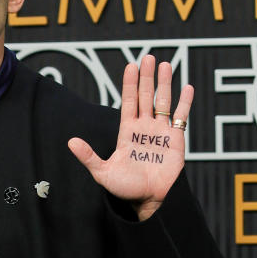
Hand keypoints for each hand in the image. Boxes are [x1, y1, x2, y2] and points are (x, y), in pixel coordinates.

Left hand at [67, 55, 192, 220]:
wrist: (148, 200)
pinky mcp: (175, 139)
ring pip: (163, 101)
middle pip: (145, 96)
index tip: (130, 66)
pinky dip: (184, 102)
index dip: (129, 84)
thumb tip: (70, 142)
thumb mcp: (103, 172)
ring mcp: (160, 131)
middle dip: (146, 77)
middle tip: (147, 57)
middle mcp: (144, 127)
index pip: (128, 102)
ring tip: (164, 65)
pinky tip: (186, 87)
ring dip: (164, 83)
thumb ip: (88, 156)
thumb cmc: (125, 188)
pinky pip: (180, 117)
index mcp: (127, 132)